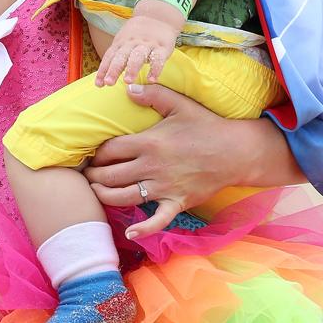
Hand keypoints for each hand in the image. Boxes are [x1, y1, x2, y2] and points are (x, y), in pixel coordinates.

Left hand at [84, 83, 263, 234]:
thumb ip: (153, 94)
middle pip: (111, 176)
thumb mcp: (180, 104)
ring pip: (125, 198)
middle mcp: (152, 167)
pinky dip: (144, 229)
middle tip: (87, 175)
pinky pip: (158, 220)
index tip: (91, 155)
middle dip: (94, 177)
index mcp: (149, 143)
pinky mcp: (177, 203)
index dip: (96, 154)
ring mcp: (164, 188)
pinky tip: (131, 234)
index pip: (110, 151)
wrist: (236, 152)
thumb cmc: (206, 126)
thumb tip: (127, 88)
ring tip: (96, 193)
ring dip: (105, 197)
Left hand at [95, 15, 177, 86]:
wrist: (158, 16)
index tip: (99, 84)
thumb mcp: (123, 42)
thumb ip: (115, 58)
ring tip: (127, 81)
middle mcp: (132, 42)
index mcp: (121, 42)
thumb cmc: (136, 35)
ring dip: (132, 68)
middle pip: (121, 56)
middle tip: (109, 83)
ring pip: (138, 56)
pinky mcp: (162, 47)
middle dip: (114, 69)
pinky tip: (152, 80)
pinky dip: (155, 69)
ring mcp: (147, 44)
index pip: (110, 56)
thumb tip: (101, 80)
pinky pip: (158, 58)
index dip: (103, 70)